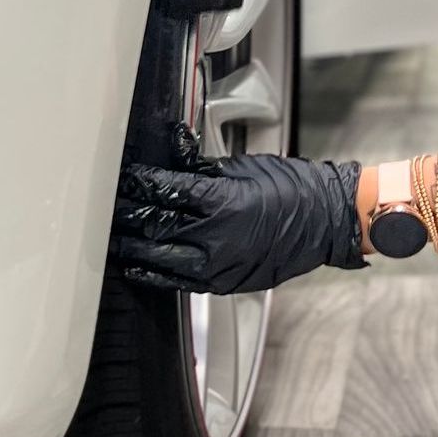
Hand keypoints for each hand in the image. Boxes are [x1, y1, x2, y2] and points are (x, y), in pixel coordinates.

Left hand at [113, 139, 367, 294]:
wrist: (327, 221)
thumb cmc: (294, 189)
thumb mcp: (245, 168)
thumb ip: (203, 167)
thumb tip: (174, 154)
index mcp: (223, 202)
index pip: (166, 191)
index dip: (140, 184)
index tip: (126, 178)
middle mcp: (218, 238)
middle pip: (157, 227)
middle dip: (130, 216)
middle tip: (110, 208)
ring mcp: (221, 265)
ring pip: (162, 260)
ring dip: (133, 249)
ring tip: (114, 239)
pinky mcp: (226, 282)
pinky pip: (181, 282)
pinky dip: (156, 274)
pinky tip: (139, 267)